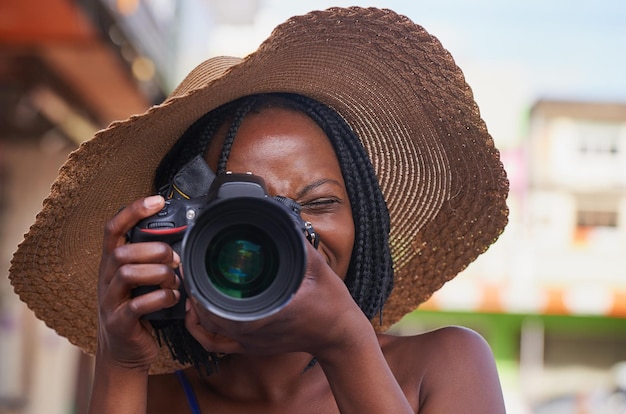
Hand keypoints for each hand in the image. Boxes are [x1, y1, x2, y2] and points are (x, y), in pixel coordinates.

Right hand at [96, 195, 180, 370]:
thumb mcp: (141, 281)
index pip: (113, 229)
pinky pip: (137, 305)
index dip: (133, 211)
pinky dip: (160, 298)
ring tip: (174, 281)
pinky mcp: (119, 322)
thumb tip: (181, 242)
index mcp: (112, 264)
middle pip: (122, 251)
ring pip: (128, 273)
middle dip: (154, 250)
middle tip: (175, 259)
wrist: (124, 351)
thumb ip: (151, 261)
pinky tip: (173, 298)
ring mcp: (109, 301)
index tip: (157, 200)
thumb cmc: (137, 310)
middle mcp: (106, 279)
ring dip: (159, 273)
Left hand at [184, 240, 371, 357]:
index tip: (190, 271)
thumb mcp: (316, 266)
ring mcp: (251, 344)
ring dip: (195, 315)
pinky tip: (203, 315)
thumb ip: (296, 242)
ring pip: (208, 335)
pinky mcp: (253, 348)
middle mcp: (251, 333)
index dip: (197, 289)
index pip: (215, 308)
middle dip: (192, 296)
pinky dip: (205, 331)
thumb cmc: (330, 304)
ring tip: (191, 292)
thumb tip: (280, 220)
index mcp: (262, 314)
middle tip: (187, 274)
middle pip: (205, 320)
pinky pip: (220, 345)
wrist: (340, 335)